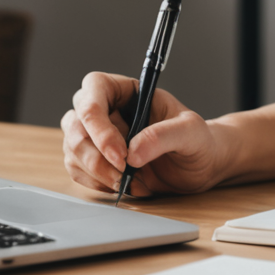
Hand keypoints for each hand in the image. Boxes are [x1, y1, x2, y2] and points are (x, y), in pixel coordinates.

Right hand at [61, 71, 232, 197]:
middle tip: (126, 171)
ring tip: (131, 182)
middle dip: (96, 153)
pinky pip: (77, 169)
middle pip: (76, 122)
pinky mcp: (95, 160)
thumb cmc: (198, 141)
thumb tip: (132, 152)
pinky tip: (127, 186)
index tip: (119, 152)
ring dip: (97, 172)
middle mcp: (108, 110)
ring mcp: (98, 136)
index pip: (95, 87)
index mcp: (128, 91)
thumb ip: (164, 135)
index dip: (98, 120)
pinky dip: (99, 183)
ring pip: (73, 148)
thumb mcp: (191, 132)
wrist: (200, 167)